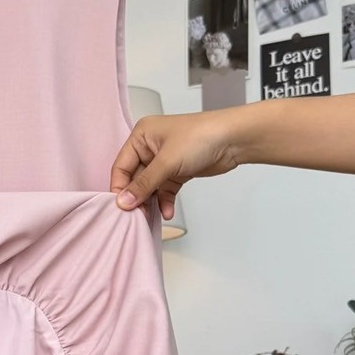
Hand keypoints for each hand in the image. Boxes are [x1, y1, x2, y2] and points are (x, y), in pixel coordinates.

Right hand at [111, 112, 238, 218]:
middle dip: (136, 198)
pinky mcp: (177, 171)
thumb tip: (123, 202)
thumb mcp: (167, 162)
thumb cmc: (201, 137)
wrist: (234, 140)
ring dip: (151, 203)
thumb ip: (144, 184)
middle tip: (136, 216)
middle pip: (134, 179)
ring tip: (150, 217)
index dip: (120, 188)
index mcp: (141, 136)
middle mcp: (150, 147)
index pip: (121, 166)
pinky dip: (165, 202)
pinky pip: (164, 190)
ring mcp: (164, 160)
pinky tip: (167, 212)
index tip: (121, 207)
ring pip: (149, 187)